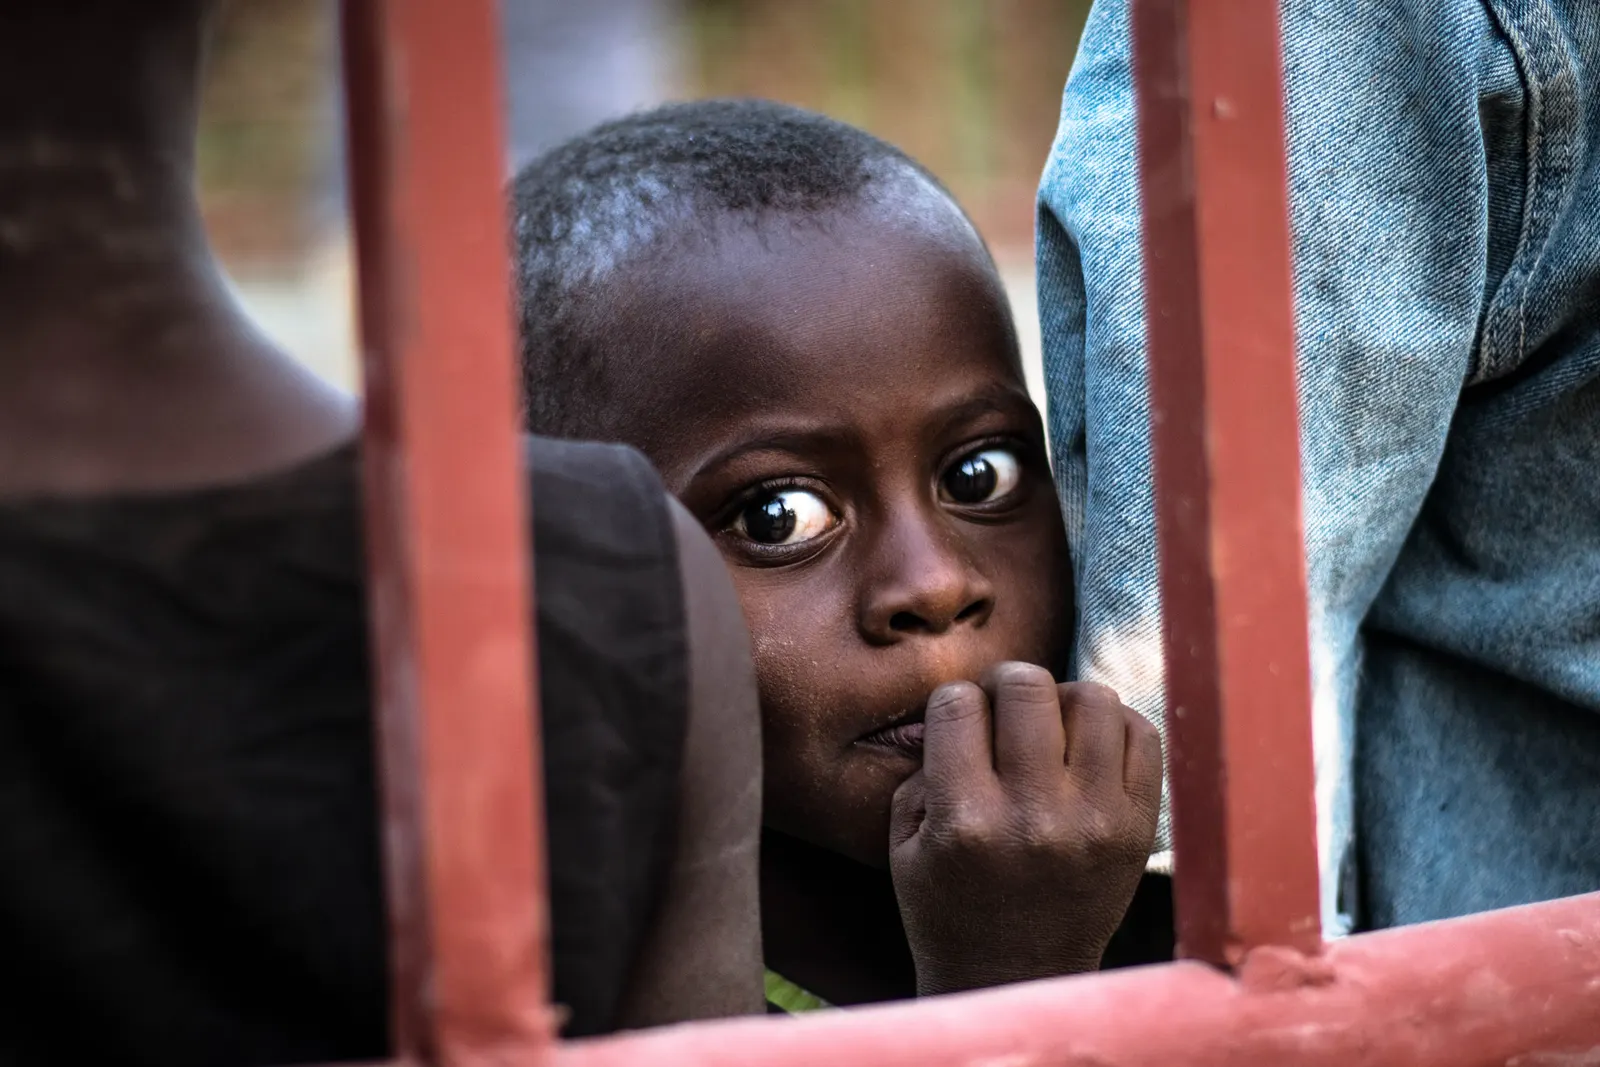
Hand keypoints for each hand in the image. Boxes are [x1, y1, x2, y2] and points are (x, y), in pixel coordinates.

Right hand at [889, 663, 1161, 995]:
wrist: (1018, 979)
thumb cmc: (949, 907)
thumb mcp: (906, 843)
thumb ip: (925, 766)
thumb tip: (961, 702)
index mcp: (966, 821)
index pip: (959, 704)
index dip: (954, 702)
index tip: (957, 722)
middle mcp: (1035, 817)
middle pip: (1028, 687)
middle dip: (1006, 683)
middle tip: (1003, 705)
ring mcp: (1096, 821)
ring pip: (1093, 698)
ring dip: (1063, 698)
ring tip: (1050, 725)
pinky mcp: (1138, 828)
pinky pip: (1141, 734)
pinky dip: (1112, 725)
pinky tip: (1087, 746)